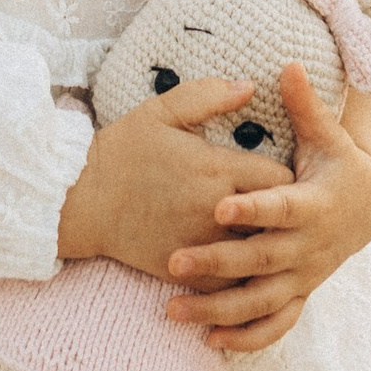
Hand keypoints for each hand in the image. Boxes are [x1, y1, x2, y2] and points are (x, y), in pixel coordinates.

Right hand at [58, 77, 293, 276]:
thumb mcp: (162, 111)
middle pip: (277, 222)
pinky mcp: (185, 272)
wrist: (82, 200)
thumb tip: (251, 85)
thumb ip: (209, 95)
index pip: (281, 180)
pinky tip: (244, 270)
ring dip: (265, 249)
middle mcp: (216, 211)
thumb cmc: (124, 150)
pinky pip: (228, 285)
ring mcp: (201, 246)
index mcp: (216, 169)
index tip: (284, 178)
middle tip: (286, 213)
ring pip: (257, 257)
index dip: (289, 180)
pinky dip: (239, 279)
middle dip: (283, 217)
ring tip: (273, 242)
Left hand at [165, 72, 370, 354]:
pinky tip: (209, 342)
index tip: (222, 207)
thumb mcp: (328, 134)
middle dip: (218, 264)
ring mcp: (304, 276)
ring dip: (218, 311)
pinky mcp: (299, 294)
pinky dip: (246, 338)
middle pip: (261, 261)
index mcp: (315, 203)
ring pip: (260, 302)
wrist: (367, 208)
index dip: (255, 210)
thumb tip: (290, 64)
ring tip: (171, 310)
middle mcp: (310, 247)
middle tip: (174, 262)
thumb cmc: (337, 162)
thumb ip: (305, 105)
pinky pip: (274, 324)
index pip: (282, 208)